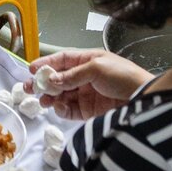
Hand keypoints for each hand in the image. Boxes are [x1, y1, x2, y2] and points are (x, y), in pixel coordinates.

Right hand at [24, 49, 148, 120]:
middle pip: (58, 79)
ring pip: (61, 95)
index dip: (46, 64)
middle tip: (28, 88)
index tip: (31, 69)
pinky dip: (61, 109)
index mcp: (88, 60)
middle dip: (43, 83)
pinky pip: (70, 110)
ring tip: (42, 100)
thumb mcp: (97, 69)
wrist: (142, 99)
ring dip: (50, 97)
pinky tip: (58, 107)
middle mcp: (84, 76)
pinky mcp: (88, 111)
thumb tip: (51, 80)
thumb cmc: (123, 77)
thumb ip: (73, 75)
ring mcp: (86, 94)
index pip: (62, 60)